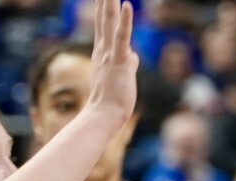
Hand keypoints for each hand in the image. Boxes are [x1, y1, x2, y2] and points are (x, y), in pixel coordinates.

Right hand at [86, 0, 138, 121]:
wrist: (104, 114)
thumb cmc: (113, 100)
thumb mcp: (121, 76)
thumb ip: (127, 62)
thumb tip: (133, 56)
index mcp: (102, 53)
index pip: (103, 25)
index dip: (104, 9)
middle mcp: (103, 50)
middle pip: (104, 19)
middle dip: (104, 1)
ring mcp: (110, 54)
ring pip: (110, 22)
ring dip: (110, 2)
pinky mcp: (119, 60)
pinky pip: (122, 36)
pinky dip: (124, 20)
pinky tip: (126, 5)